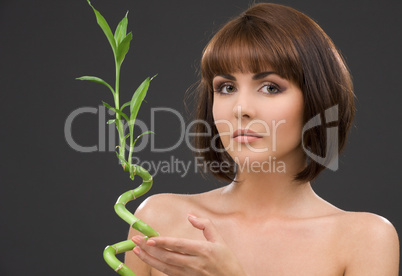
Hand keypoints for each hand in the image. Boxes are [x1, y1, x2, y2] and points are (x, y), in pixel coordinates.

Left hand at [131, 215, 247, 275]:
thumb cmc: (228, 263)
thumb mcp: (221, 240)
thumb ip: (206, 225)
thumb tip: (190, 215)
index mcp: (204, 251)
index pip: (178, 245)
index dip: (163, 242)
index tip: (149, 238)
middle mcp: (195, 264)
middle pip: (167, 256)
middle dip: (149, 249)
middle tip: (135, 241)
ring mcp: (190, 275)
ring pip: (165, 267)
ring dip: (149, 259)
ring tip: (137, 251)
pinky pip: (169, 274)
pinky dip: (157, 267)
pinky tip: (149, 260)